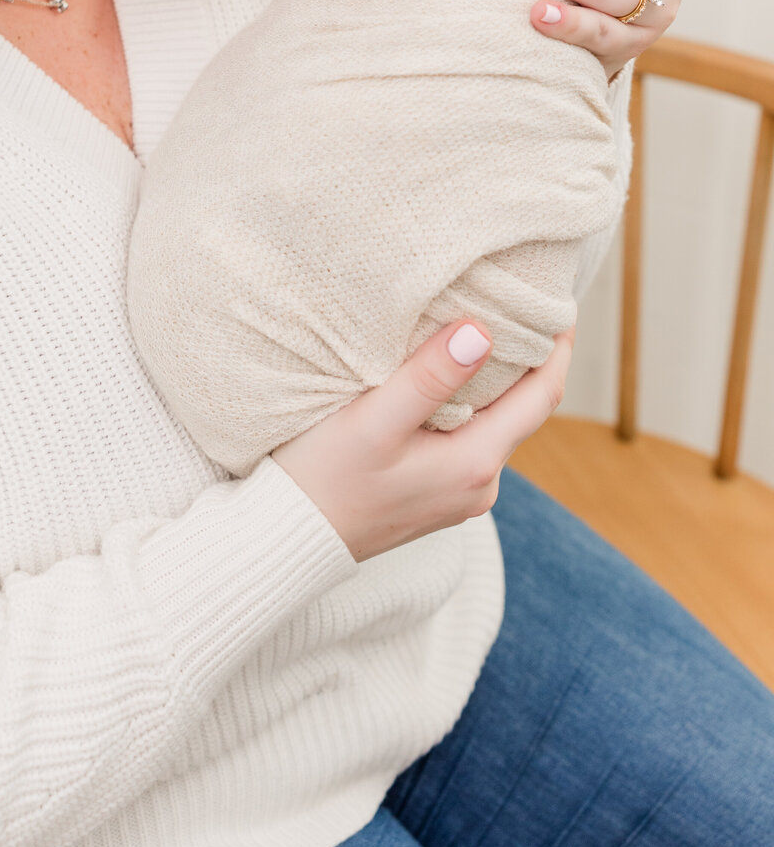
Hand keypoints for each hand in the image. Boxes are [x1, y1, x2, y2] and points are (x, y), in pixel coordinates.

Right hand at [270, 322, 571, 562]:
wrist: (287, 538)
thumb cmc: (323, 478)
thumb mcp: (374, 420)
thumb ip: (429, 378)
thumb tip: (482, 332)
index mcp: (475, 465)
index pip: (541, 399)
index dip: (556, 351)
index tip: (558, 307)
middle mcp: (478, 487)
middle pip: (522, 413)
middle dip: (529, 362)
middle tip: (525, 308)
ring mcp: (458, 497)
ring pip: (495, 427)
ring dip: (498, 384)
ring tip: (488, 334)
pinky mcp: (434, 498)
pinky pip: (470, 442)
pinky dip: (472, 407)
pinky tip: (450, 383)